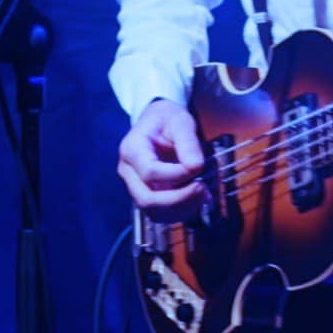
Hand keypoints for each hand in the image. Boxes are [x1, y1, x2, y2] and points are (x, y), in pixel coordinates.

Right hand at [117, 98, 208, 221]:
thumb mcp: (180, 121)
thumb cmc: (168, 119)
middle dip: (177, 199)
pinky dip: (181, 212)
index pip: (149, 172)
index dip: (175, 175)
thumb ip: (188, 142)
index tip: (197, 167)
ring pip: (152, 211)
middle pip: (145, 198)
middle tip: (202, 188)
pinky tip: (198, 200)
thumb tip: (196, 167)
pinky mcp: (147, 194)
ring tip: (203, 195)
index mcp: (132, 149)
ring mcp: (135, 186)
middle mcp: (128, 171)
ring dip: (181, 209)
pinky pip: (160, 213)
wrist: (159, 122)